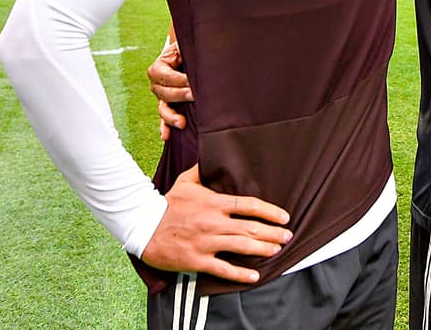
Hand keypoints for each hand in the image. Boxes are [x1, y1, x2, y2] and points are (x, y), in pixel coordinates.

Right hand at [140, 165, 292, 283]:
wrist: (143, 227)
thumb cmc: (167, 204)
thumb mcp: (185, 181)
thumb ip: (203, 170)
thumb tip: (213, 154)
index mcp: (214, 203)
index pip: (248, 205)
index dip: (269, 211)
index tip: (284, 216)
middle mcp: (213, 223)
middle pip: (250, 228)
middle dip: (272, 233)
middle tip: (288, 236)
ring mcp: (206, 242)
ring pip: (241, 247)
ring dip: (263, 249)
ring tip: (277, 250)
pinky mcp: (197, 260)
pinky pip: (223, 268)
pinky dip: (240, 273)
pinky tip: (255, 275)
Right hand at [148, 39, 192, 141]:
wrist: (189, 55)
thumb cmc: (189, 50)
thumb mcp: (186, 47)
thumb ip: (190, 52)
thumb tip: (205, 61)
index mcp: (159, 67)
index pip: (165, 76)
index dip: (178, 80)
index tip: (192, 81)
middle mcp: (157, 84)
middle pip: (164, 93)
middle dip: (180, 95)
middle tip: (195, 96)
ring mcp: (163, 97)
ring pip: (163, 109)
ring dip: (171, 116)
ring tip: (182, 123)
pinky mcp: (169, 107)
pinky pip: (164, 119)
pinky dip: (165, 127)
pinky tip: (166, 136)